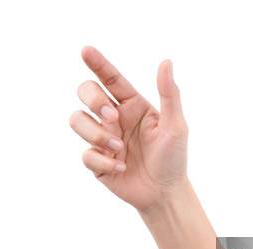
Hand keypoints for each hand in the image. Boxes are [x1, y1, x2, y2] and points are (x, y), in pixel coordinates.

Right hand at [69, 47, 187, 211]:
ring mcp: (102, 139)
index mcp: (132, 105)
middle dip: (93, 100)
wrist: (165, 193)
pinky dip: (103, 161)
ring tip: (118, 148)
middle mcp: (113, 118)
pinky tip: (121, 168)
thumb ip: (169, 94)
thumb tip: (166, 62)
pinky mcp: (96, 161)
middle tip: (112, 117)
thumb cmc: (173, 157)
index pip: (111, 78)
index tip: (86, 50)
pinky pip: (86, 154)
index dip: (97, 63)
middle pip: (86, 93)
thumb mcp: (175, 125)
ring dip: (95, 133)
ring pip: (77, 120)